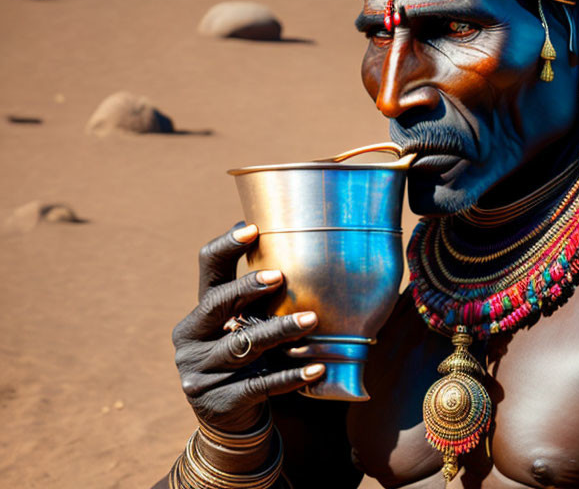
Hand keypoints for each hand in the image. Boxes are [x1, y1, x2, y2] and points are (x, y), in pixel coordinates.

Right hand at [171, 223, 324, 431]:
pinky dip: (290, 376)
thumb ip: (257, 299)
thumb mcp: (245, 328)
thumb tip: (294, 247)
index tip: (252, 229)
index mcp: (198, 313)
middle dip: (247, 288)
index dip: (226, 248)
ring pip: (242, 345)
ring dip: (279, 330)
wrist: (230, 420)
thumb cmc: (247, 360)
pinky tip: (316, 367)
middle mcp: (190, 340)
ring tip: (312, 320)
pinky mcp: (218, 402)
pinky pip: (259, 385)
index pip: (206, 270)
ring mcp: (199, 373)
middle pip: (216, 305)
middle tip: (280, 276)